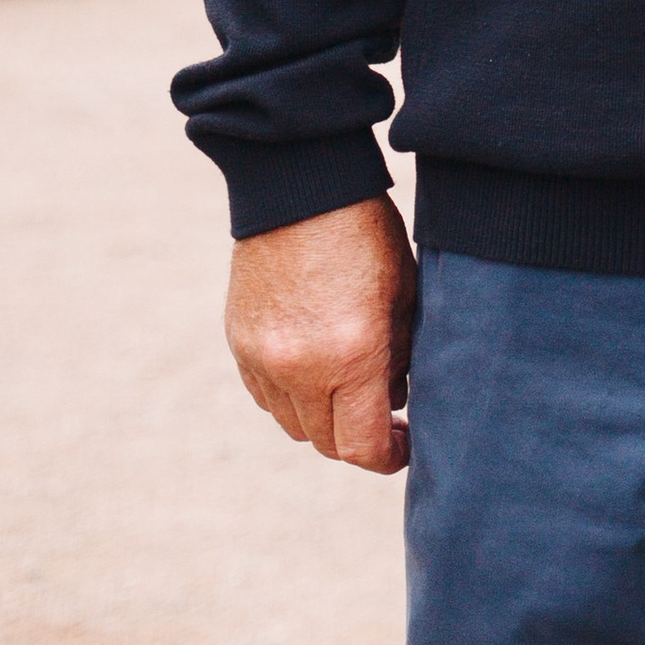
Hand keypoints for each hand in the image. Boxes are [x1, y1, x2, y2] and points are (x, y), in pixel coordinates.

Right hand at [225, 193, 416, 472]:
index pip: (363, 447)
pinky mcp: (239, 343)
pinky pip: (266, 396)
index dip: (389, 457)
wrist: (297, 186)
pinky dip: (291, 395)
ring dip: (324, 419)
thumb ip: (401, 356)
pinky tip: (315, 365)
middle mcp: (300, 367)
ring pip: (294, 424)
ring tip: (350, 389)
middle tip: (385, 420)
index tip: (405, 447)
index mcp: (352, 354)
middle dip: (359, 440)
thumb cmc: (364, 232)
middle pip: (327, 444)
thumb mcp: (403, 292)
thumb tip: (394, 401)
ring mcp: (263, 358)